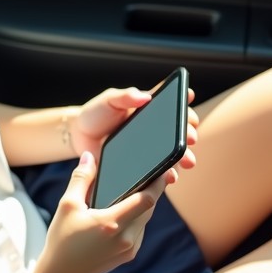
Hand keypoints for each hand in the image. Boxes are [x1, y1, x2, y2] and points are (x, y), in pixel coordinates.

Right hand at [37, 152, 176, 272]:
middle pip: (149, 208)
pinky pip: (140, 230)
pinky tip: (125, 211)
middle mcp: (126, 238)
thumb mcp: (67, 206)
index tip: (163, 170)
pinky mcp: (129, 255)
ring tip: (136, 190)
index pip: (147, 199)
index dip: (158, 183)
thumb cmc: (62, 240)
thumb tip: (90, 157)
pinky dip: (137, 218)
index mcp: (112, 223)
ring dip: (144, 205)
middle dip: (152, 191)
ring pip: (146, 219)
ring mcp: (130, 248)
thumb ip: (81, 179)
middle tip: (150, 174)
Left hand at [70, 85, 198, 169]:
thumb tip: (144, 96)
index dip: (184, 102)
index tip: (190, 99)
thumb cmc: (95, 113)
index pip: (172, 104)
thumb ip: (125, 96)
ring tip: (187, 161)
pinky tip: (171, 176)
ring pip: (173, 153)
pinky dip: (168, 174)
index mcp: (149, 109)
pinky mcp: (142, 166)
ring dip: (184, 157)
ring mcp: (149, 149)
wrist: (79, 137)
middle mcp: (154, 129)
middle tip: (191, 138)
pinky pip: (159, 171)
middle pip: (179, 131)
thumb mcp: (109, 100)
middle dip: (189, 133)